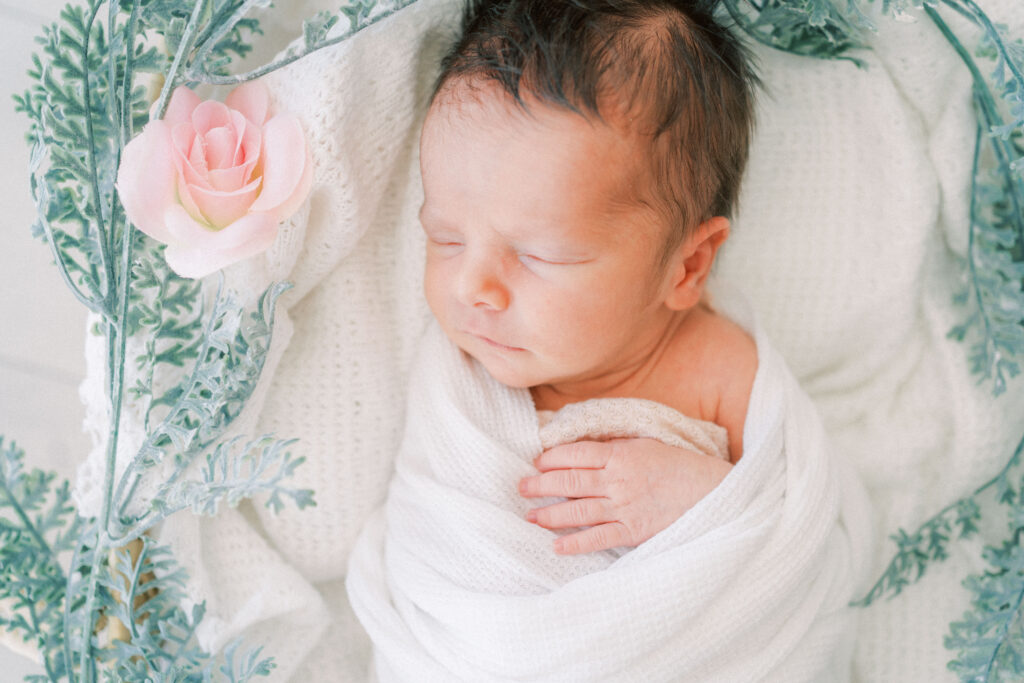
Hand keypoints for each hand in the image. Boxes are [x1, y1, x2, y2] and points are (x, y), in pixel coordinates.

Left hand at [519, 438, 731, 554]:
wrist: (714, 491)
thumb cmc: (681, 465)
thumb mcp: (648, 444)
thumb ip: (617, 446)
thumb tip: (586, 447)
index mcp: (621, 454)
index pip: (576, 454)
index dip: (552, 458)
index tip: (537, 462)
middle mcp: (618, 480)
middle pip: (570, 481)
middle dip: (541, 484)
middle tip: (521, 487)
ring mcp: (625, 507)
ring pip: (578, 510)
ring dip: (550, 514)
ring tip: (529, 516)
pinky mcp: (634, 531)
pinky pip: (599, 537)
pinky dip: (576, 543)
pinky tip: (557, 546)